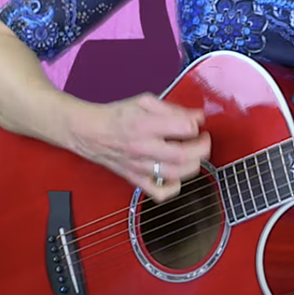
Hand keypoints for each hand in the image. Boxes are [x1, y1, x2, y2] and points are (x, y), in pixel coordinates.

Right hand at [67, 93, 210, 201]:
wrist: (91, 132)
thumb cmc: (117, 116)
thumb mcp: (145, 102)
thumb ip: (173, 108)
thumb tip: (197, 116)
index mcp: (145, 125)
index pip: (183, 128)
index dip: (196, 124)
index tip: (197, 122)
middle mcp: (143, 148)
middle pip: (183, 155)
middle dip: (202, 147)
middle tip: (203, 139)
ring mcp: (140, 166)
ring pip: (176, 174)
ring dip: (193, 164)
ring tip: (194, 154)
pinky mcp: (136, 179)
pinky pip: (159, 192)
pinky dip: (174, 187)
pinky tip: (177, 175)